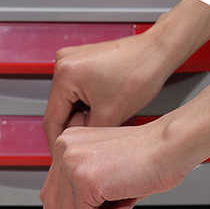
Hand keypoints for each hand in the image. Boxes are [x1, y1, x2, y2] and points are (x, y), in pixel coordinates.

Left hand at [40, 122, 189, 208]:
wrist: (170, 148)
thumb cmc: (148, 160)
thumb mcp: (109, 192)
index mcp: (68, 146)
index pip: (51, 192)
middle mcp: (64, 150)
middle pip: (53, 208)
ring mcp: (71, 164)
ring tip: (118, 203)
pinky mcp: (84, 179)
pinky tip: (122, 202)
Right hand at [43, 0, 209, 146]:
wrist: (158, 51)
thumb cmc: (140, 72)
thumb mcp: (110, 115)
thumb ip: (87, 135)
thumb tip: (76, 147)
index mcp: (65, 75)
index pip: (52, 120)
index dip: (57, 143)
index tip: (62, 157)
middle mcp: (63, 63)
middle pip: (59, 110)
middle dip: (73, 128)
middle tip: (88, 142)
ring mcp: (72, 61)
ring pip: (68, 102)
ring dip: (80, 117)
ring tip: (101, 122)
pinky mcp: (82, 62)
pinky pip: (76, 91)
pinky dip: (86, 105)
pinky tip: (101, 110)